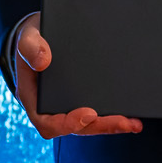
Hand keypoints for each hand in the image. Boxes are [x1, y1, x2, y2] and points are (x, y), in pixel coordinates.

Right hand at [10, 15, 141, 139]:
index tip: (88, 114)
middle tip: (124, 122)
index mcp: (33, 99)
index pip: (46, 123)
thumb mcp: (27, 37)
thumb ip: (30, 46)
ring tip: (134, 123)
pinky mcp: (82, 100)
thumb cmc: (32, 39)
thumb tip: (43, 61)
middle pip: (74, 127)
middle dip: (100, 126)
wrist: (43, 34)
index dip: (67, 124)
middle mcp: (50, 108)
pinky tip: (132, 114)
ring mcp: (67, 106)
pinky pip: (97, 113)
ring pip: (89, 124)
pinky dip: (114, 116)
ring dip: (111, 125)